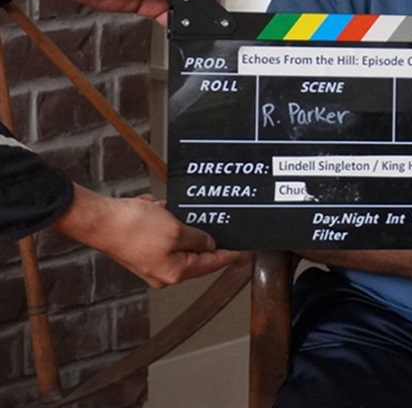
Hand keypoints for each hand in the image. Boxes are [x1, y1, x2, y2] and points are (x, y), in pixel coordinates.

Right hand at [53, 187, 244, 287]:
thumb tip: (209, 243)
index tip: (244, 250)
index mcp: (174, 272)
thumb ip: (198, 238)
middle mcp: (162, 271)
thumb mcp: (176, 231)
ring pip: (177, 239)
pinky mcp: (139, 247)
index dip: (229, 254)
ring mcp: (149, 260)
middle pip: (194, 253)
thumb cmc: (131, 228)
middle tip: (213, 220)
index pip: (211, 264)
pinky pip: (160, 230)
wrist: (97, 219)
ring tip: (172, 211)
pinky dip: (162, 218)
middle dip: (200, 233)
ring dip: (178, 223)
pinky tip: (156, 208)